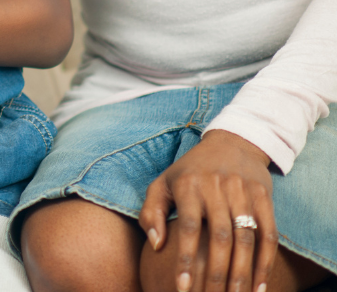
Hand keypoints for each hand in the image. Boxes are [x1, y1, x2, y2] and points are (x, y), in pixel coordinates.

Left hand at [140, 130, 277, 291]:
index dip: (185, 259)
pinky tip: (260, 287)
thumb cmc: (190, 171)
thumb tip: (156, 245)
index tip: (182, 288)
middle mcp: (216, 187)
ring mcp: (242, 191)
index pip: (188, 227)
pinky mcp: (263, 196)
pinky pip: (268, 235)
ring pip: (245, 239)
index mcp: (188, 184)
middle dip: (216, 274)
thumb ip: (151, 212)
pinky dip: (266, 263)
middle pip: (220, 238)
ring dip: (242, 274)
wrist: (231, 142)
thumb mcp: (163, 183)